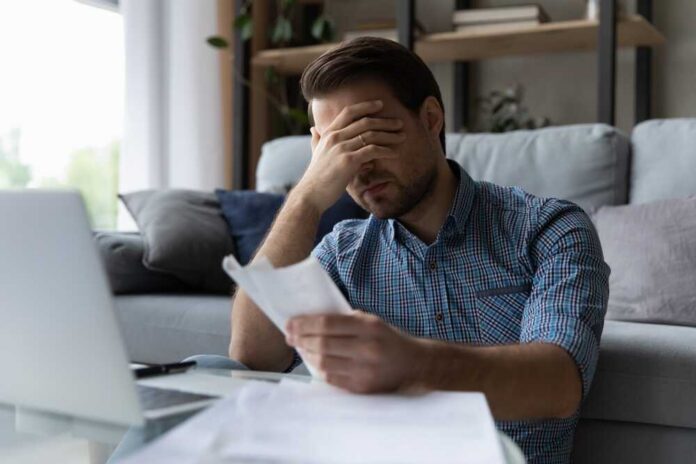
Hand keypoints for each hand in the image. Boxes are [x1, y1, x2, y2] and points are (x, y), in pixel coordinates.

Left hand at [285, 312, 427, 392]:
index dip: (304, 323)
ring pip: (324, 363)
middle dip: (301, 339)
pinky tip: (316, 362)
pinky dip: (320, 369)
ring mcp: (364, 370)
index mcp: (368, 326)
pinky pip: (332, 378)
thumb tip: (312, 320)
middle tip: (290, 336)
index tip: (290, 323)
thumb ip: (346, 321)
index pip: (327, 323)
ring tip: (301, 348)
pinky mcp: (363, 387)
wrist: (415, 364)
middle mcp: (366, 348)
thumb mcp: (372, 321)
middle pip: (322, 344)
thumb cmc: (388, 339)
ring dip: (308, 355)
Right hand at [292, 100, 404, 212]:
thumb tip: (313, 130)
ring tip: (402, 137)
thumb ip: (316, 140)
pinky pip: (372, 150)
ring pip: (371, 135)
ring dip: (390, 135)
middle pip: (365, 122)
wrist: (311, 194)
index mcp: (328, 133)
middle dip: (385, 122)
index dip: (366, 106)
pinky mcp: (349, 161)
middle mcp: (335, 137)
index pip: (349, 112)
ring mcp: (341, 148)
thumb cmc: (316, 176)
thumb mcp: (315, 153)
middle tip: (399, 123)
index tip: (381, 104)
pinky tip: (394, 153)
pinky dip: (386, 151)